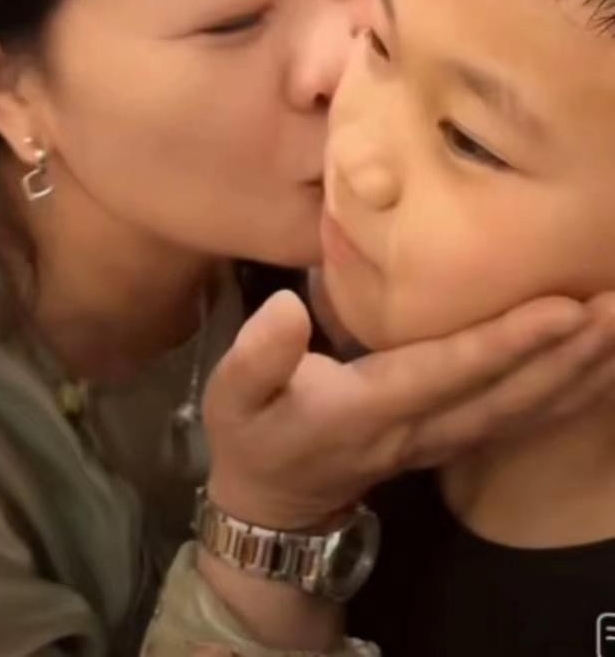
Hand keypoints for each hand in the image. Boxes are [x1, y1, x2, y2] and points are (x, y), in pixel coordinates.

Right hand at [203, 287, 614, 530]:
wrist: (273, 504)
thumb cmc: (253, 432)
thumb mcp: (232, 393)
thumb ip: (258, 354)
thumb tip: (290, 306)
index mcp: (367, 408)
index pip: (448, 372)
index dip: (506, 343)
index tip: (563, 308)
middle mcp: (418, 428)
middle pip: (506, 394)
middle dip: (567, 352)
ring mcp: (441, 441)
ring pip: (523, 411)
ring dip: (578, 373)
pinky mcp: (451, 440)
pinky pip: (519, 419)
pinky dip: (565, 395)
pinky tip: (595, 366)